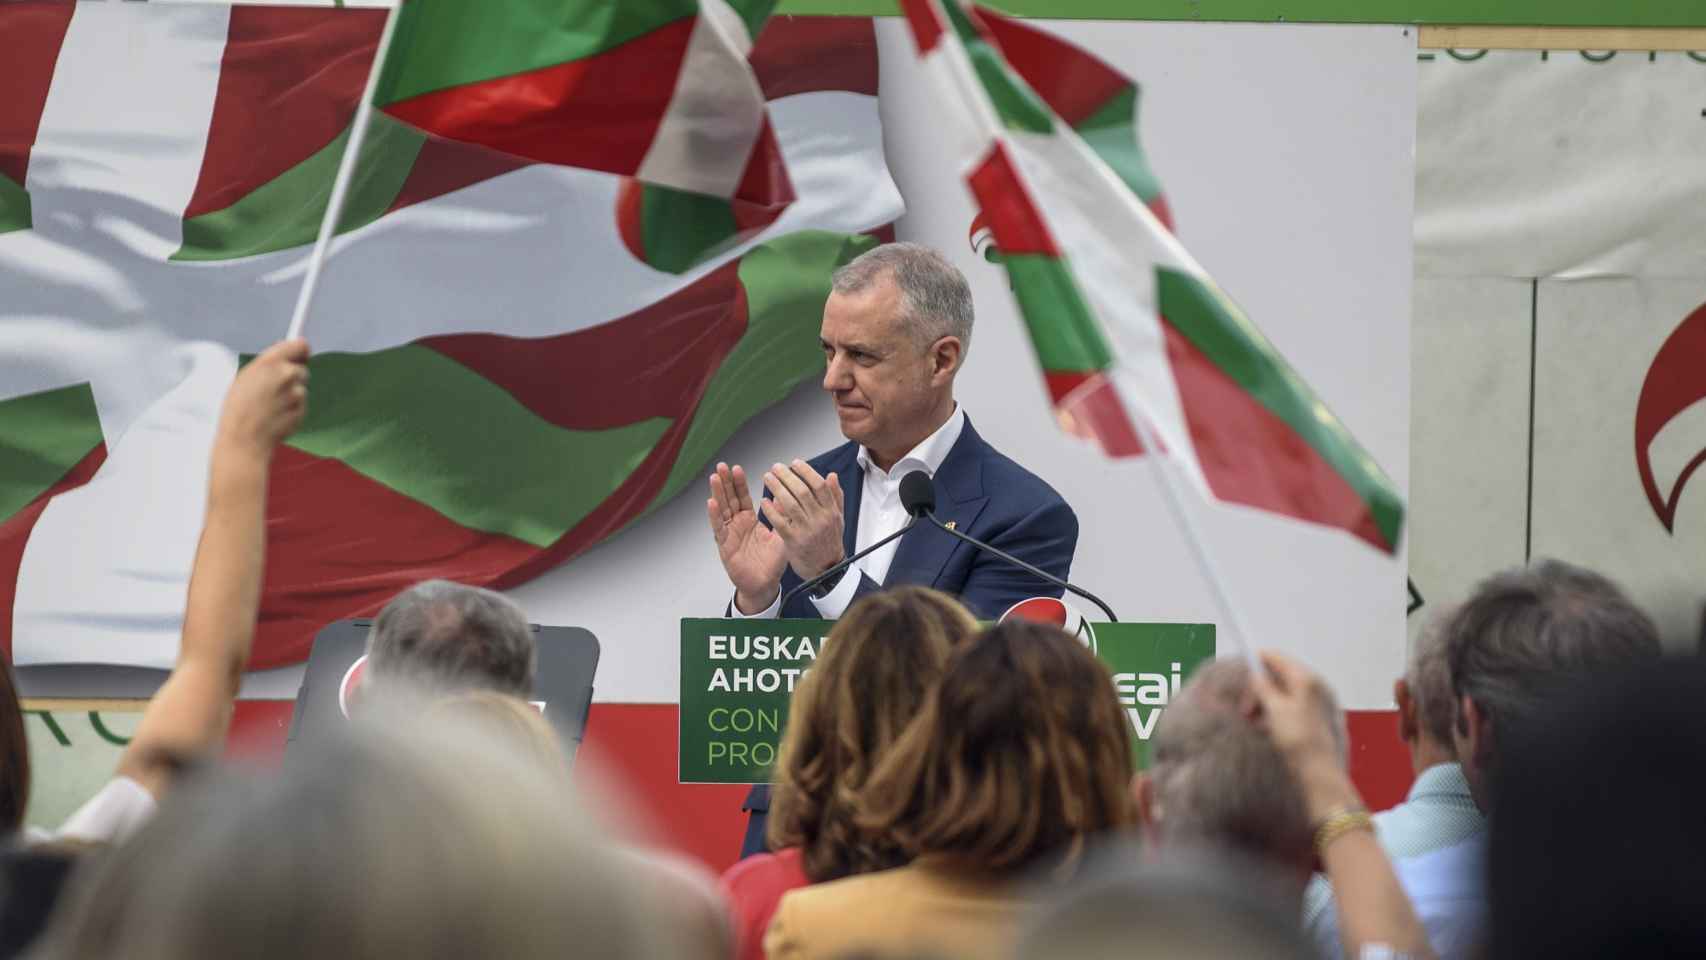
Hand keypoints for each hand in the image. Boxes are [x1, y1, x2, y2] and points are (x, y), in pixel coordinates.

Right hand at [216, 338, 308, 459]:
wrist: (244, 439)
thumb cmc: (239, 409)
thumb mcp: (246, 377)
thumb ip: (268, 365)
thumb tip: (286, 358)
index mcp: (270, 362)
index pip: (300, 345)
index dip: (300, 350)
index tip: (301, 354)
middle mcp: (286, 374)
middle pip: (302, 369)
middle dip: (293, 376)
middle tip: (276, 388)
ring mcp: (296, 393)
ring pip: (301, 388)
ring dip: (291, 395)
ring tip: (270, 406)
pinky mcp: (302, 410)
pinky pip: (301, 405)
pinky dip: (292, 410)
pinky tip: (276, 417)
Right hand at [707, 463, 787, 612]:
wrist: (765, 584)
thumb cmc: (771, 562)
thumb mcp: (781, 535)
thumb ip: (781, 516)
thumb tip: (786, 496)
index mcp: (749, 520)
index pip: (742, 497)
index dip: (739, 483)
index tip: (736, 468)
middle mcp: (737, 525)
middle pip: (729, 499)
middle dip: (725, 482)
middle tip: (721, 466)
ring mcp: (729, 534)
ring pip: (722, 510)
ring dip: (718, 493)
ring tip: (714, 477)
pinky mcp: (725, 546)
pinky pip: (719, 529)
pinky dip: (715, 516)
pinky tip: (711, 503)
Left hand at [761, 460, 844, 581]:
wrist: (826, 569)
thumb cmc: (829, 542)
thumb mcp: (838, 518)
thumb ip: (835, 496)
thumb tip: (831, 476)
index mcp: (831, 511)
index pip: (819, 485)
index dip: (806, 471)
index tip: (794, 463)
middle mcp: (820, 519)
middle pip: (802, 491)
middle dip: (787, 476)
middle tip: (776, 467)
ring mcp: (807, 530)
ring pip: (790, 504)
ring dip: (777, 488)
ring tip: (768, 478)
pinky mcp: (794, 542)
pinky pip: (780, 522)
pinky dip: (771, 510)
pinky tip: (764, 501)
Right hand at [1247, 649, 1360, 819]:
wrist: (1318, 771)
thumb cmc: (1298, 739)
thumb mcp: (1274, 709)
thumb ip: (1263, 687)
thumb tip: (1256, 674)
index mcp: (1305, 679)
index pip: (1277, 657)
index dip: (1257, 661)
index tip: (1240, 669)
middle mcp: (1314, 686)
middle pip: (1279, 676)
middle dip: (1259, 688)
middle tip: (1245, 708)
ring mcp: (1315, 702)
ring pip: (1282, 693)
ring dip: (1265, 702)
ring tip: (1254, 721)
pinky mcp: (1314, 717)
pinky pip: (1289, 706)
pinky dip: (1275, 712)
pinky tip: (1266, 727)